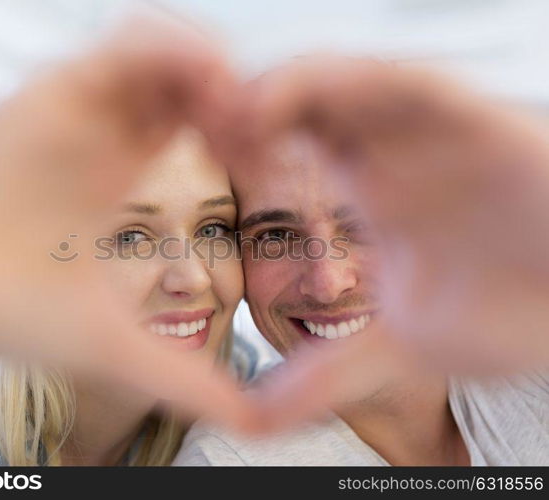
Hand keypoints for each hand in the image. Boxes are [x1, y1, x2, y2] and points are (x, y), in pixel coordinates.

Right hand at [0, 13, 256, 430]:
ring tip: (238, 114)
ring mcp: (81, 107)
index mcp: (125, 171)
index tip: (270, 164)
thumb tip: (255, 426)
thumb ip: (188, 380)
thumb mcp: (125, 345)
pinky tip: (208, 92)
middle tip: (265, 134)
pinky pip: (127, 44)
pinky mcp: (53, 89)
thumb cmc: (22, 320)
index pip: (199, 118)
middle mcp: (105, 132)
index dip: (247, 129)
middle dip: (238, 91)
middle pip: (188, 75)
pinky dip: (177, 50)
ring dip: (213, 65)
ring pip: (162, 47)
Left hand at [216, 57, 548, 428]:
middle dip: (247, 100)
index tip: (194, 152)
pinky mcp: (472, 120)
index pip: (290, 137)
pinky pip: (402, 82)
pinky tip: (298, 100)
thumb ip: (324, 375)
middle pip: (304, 95)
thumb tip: (254, 419)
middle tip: (198, 122)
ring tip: (235, 111)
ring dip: (283, 84)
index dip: (237, 137)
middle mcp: (392, 148)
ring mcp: (429, 131)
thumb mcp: (396, 349)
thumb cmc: (509, 314)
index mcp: (369, 185)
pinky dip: (346, 82)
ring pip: (343, 76)